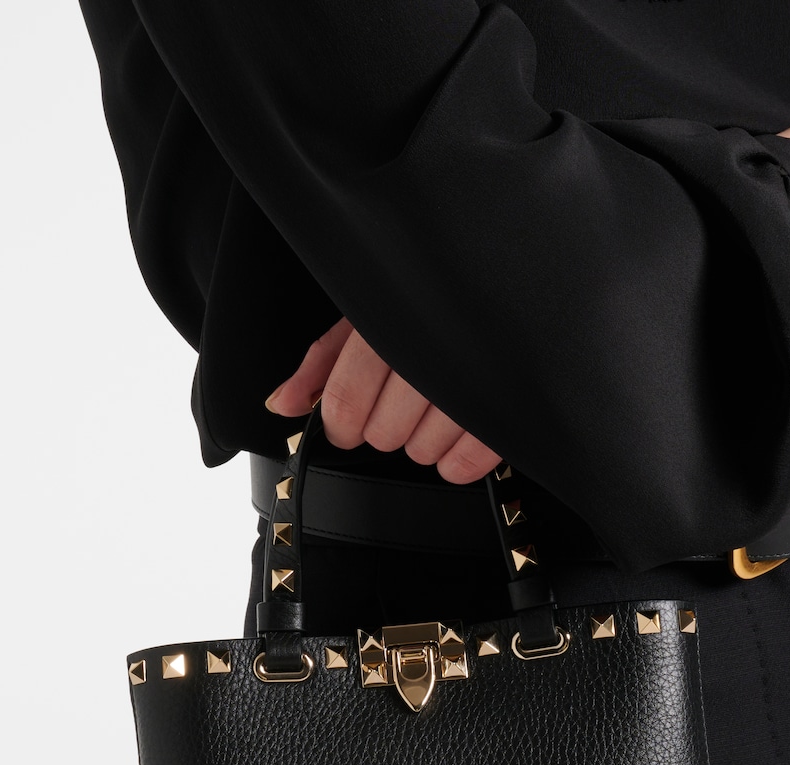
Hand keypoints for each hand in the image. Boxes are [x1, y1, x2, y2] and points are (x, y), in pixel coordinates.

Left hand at [264, 315, 500, 483]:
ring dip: (423, 443)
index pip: (344, 402)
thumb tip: (282, 404)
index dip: (339, 425)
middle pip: (383, 434)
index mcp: (387, 322)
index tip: (346, 425)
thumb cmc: (428, 298)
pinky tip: (457, 437)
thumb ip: (323, 361)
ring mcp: (471, 379)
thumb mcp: (369, 316)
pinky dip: (456, 461)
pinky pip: (466, 462)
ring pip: (422, 451)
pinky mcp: (508, 406)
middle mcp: (428, 350)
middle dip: (385, 429)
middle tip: (401, 406)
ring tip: (436, 412)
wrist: (505, 277)